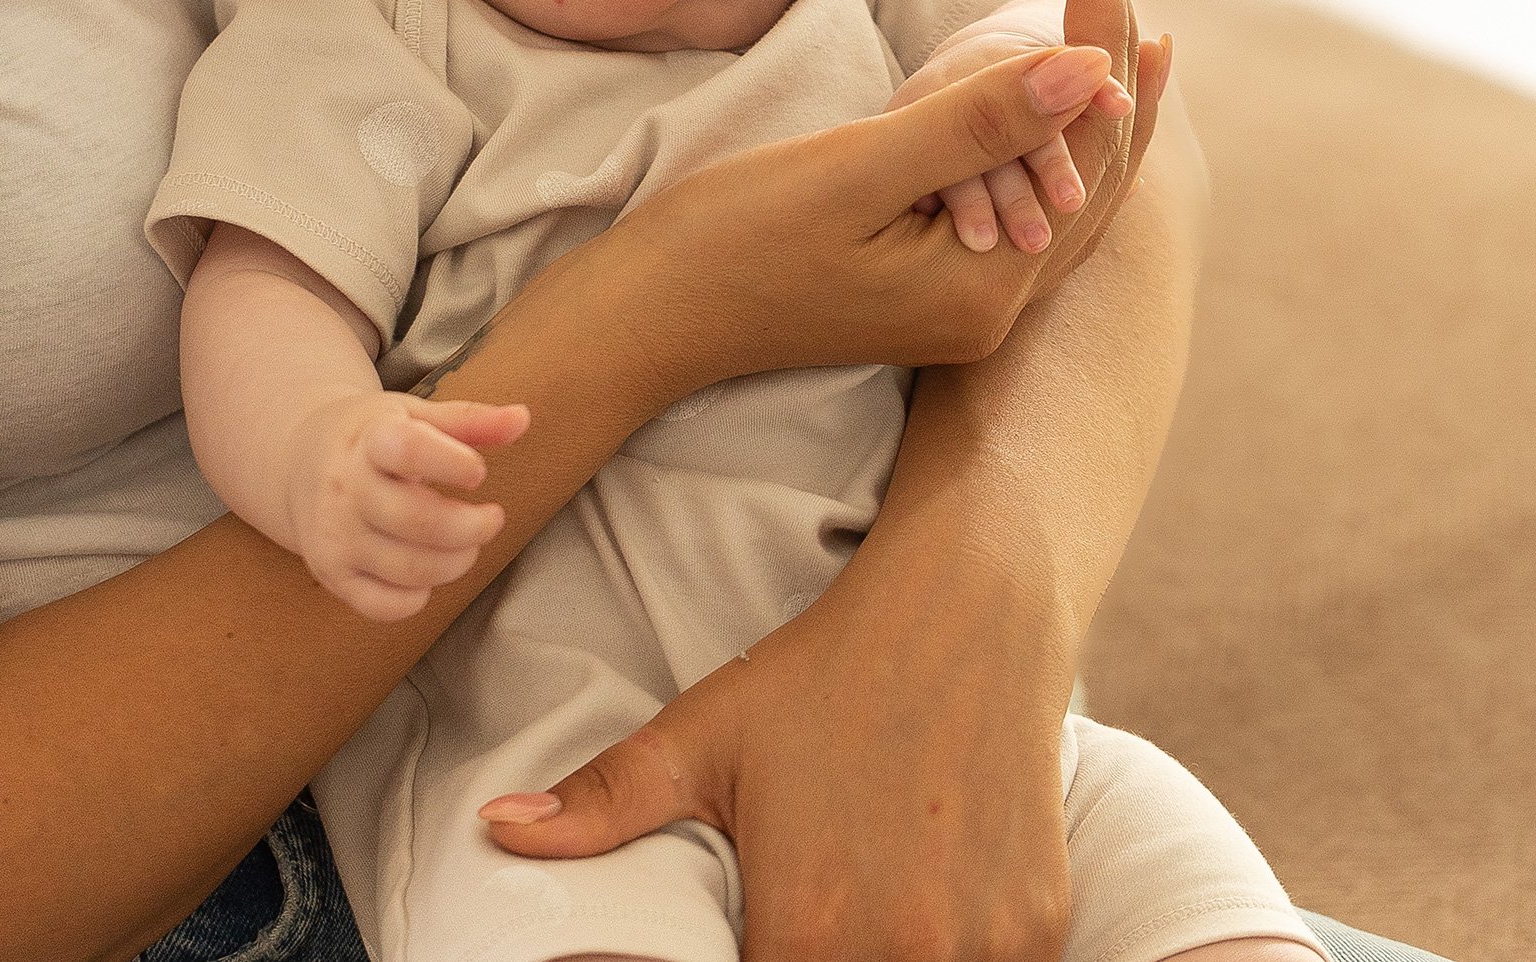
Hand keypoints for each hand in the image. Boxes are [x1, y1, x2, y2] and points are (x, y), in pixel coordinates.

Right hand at [282, 390, 528, 622]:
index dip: (453, 463)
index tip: (477, 472)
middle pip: (419, 521)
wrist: (298, 463)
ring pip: (409, 568)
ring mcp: (335, 536)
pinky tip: (428, 571)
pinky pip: (384, 605)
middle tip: (491, 518)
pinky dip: (418, 597)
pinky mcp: (332, 574)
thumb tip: (523, 419)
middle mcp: (345, 489)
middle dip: (471, 527)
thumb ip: (470, 420)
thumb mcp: (414, 415)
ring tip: (467, 544)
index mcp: (368, 440)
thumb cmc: (370, 437)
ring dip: (455, 562)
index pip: (409, 451)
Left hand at [479, 534, 1077, 961]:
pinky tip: (930, 897)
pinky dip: (957, 952)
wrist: (966, 608)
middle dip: (814, 960)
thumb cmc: (822, 672)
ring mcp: (982, 949)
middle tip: (812, 914)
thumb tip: (495, 831)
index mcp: (806, 931)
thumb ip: (603, 802)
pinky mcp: (1040, 930)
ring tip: (868, 900)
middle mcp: (901, 955)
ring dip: (885, 961)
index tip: (753, 941)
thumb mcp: (703, 734)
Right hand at [603, 0, 1152, 402]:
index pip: (1085, 148)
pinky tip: (1050, 113)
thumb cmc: (735, 238)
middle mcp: (993, 312)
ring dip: (1091, 109)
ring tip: (1126, 31)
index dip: (1102, 41)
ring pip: (1064, 197)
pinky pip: (1025, 211)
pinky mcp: (929, 294)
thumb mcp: (856, 170)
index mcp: (987, 288)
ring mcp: (962, 310)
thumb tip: (1094, 67)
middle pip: (1093, 176)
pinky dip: (1050, 148)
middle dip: (1113, 68)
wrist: (650, 316)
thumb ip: (976, 123)